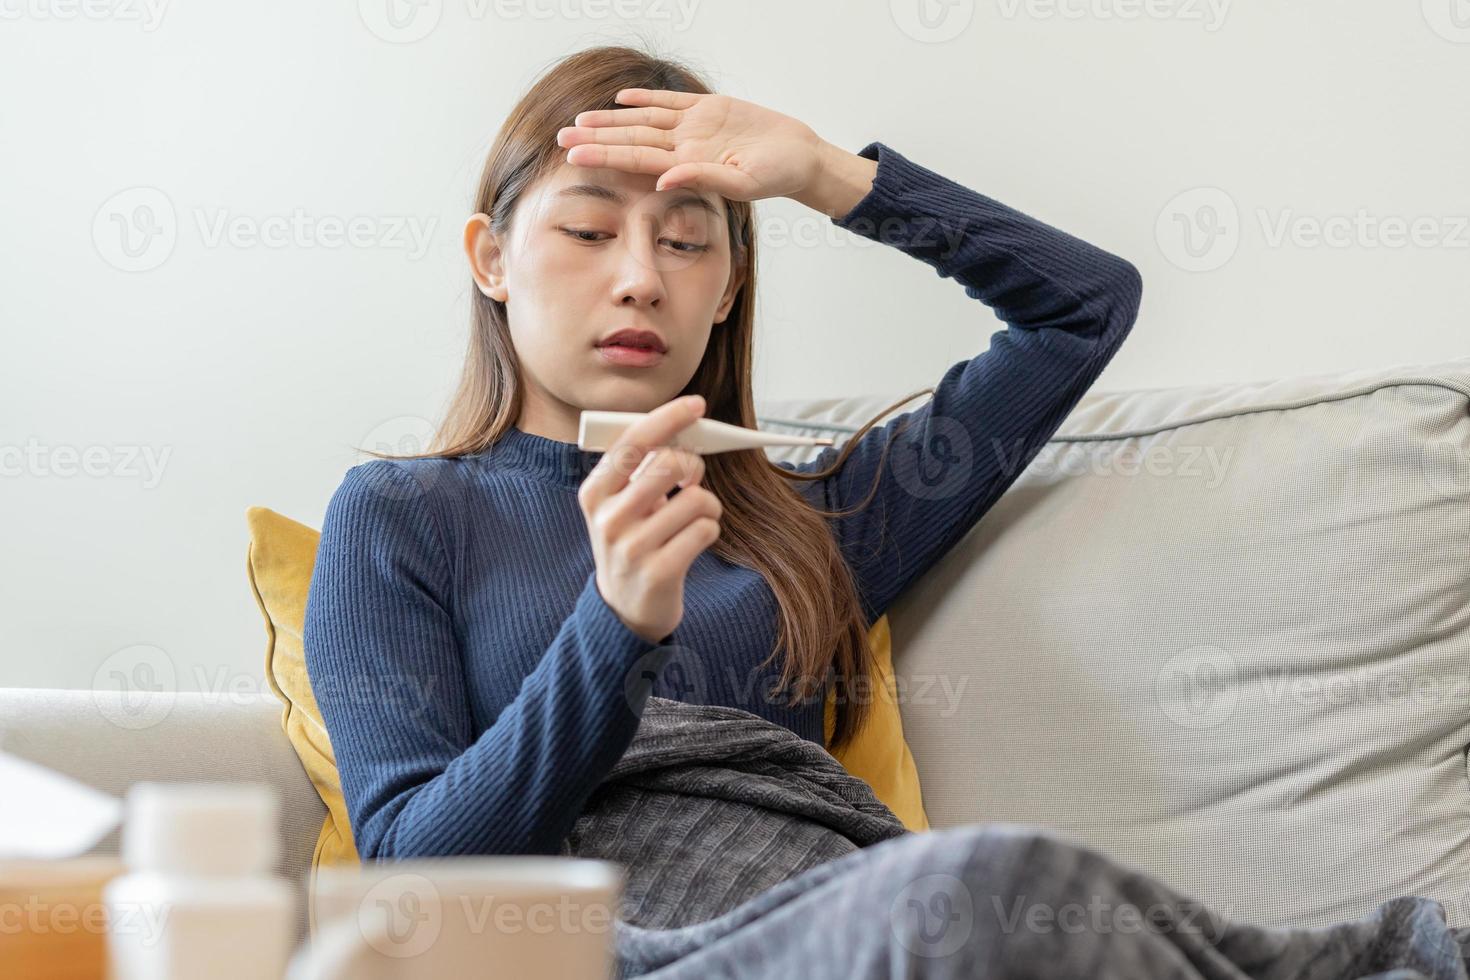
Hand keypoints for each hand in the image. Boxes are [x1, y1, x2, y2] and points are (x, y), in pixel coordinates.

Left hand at [555, 89, 828, 204]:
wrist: (800, 158)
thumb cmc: (776, 176)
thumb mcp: (742, 182)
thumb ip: (703, 178)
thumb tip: (662, 180)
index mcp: (687, 164)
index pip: (634, 158)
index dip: (603, 154)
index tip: (573, 155)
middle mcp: (684, 146)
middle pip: (630, 138)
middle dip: (596, 138)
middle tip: (560, 137)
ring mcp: (695, 127)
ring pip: (643, 120)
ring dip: (611, 120)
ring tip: (580, 120)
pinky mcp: (710, 109)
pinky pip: (671, 103)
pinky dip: (646, 100)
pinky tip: (622, 99)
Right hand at [576, 394, 723, 644]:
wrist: (624, 609)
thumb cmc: (632, 541)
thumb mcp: (622, 504)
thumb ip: (642, 470)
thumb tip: (684, 430)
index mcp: (594, 493)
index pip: (632, 442)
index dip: (668, 417)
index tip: (696, 404)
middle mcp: (608, 518)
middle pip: (668, 464)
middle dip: (692, 466)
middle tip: (692, 479)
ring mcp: (632, 547)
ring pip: (697, 499)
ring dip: (708, 505)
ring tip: (695, 518)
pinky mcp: (659, 572)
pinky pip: (706, 530)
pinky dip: (710, 530)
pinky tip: (694, 541)